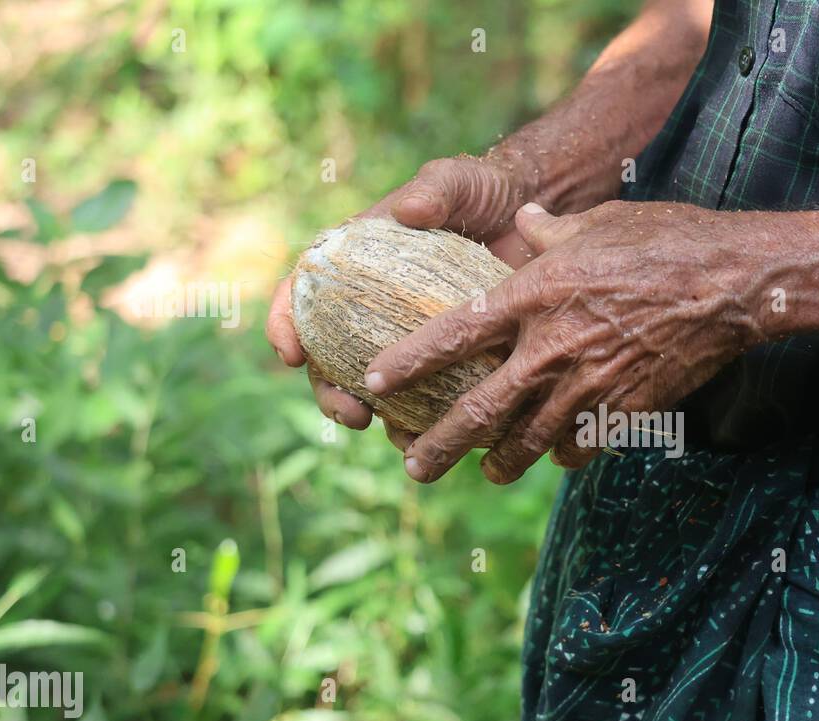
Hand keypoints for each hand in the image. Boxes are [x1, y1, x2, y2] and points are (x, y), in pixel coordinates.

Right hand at [265, 153, 536, 448]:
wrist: (533, 214)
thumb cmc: (483, 192)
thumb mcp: (457, 182)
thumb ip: (434, 190)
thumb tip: (409, 209)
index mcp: (352, 264)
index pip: (302, 295)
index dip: (286, 324)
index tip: (290, 353)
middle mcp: (369, 308)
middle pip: (329, 359)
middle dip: (331, 394)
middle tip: (352, 415)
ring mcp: (405, 337)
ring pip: (376, 390)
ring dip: (381, 421)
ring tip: (402, 441)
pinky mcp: (446, 358)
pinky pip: (428, 398)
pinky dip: (430, 423)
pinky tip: (443, 439)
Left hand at [363, 200, 770, 483]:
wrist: (731, 284)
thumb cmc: (665, 241)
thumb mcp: (598, 223)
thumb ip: (551, 232)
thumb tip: (528, 222)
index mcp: (534, 295)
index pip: (454, 335)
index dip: (409, 362)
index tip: (374, 382)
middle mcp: (550, 348)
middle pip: (479, 410)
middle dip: (439, 445)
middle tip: (412, 466)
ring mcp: (588, 386)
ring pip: (528, 440)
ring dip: (500, 462)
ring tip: (484, 473)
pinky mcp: (624, 411)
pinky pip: (582, 445)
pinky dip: (565, 455)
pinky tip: (557, 458)